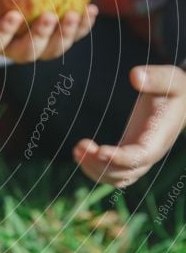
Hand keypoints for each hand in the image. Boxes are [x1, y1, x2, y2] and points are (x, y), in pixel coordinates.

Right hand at [0, 0, 97, 62]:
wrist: (4, 5)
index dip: (6, 31)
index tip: (15, 14)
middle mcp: (17, 52)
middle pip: (30, 50)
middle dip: (42, 36)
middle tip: (50, 15)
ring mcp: (41, 49)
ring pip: (55, 47)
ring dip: (68, 33)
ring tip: (77, 13)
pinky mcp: (60, 41)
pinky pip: (73, 36)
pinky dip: (84, 26)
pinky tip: (92, 9)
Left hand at [73, 65, 185, 187]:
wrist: (181, 101)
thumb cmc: (175, 88)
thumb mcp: (170, 79)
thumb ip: (155, 78)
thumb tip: (134, 75)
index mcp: (160, 137)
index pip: (141, 156)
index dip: (121, 157)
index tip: (100, 151)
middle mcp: (150, 153)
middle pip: (126, 172)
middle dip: (101, 163)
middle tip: (80, 146)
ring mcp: (139, 157)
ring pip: (117, 177)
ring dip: (95, 169)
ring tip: (77, 150)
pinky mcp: (129, 154)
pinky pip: (113, 172)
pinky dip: (95, 168)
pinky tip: (79, 153)